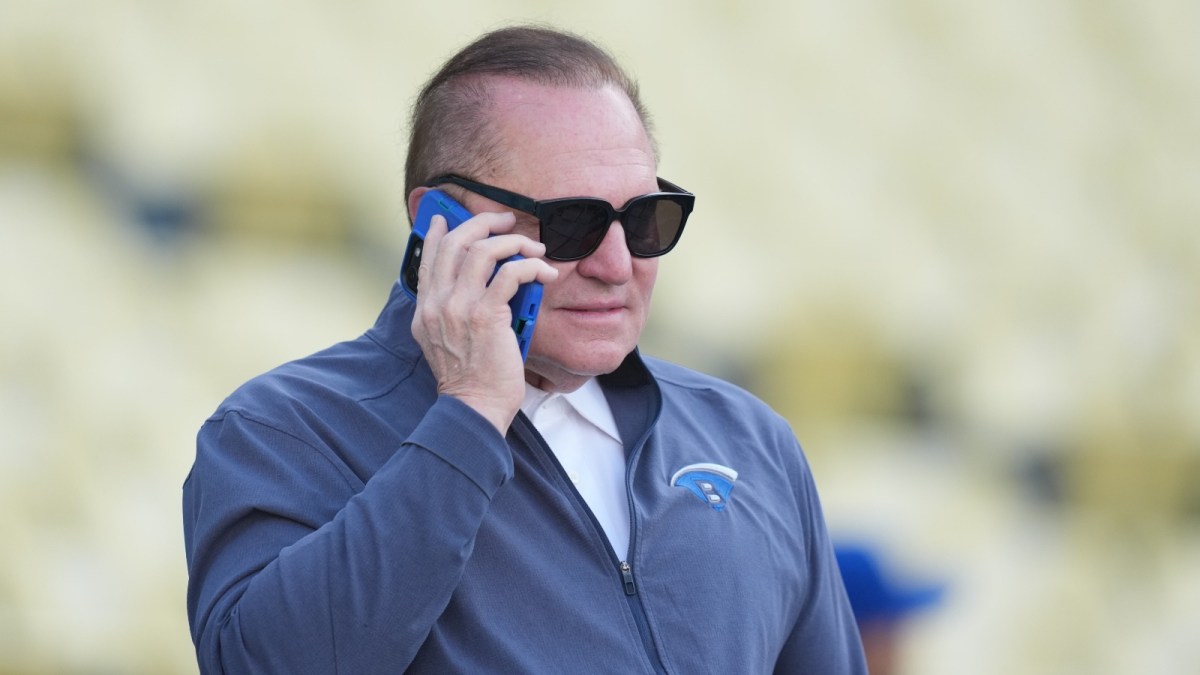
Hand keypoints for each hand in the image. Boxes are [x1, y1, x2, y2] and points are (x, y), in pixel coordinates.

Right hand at [411, 211, 558, 433]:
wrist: (474, 408)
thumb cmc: (470, 379)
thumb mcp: (445, 340)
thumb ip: (451, 312)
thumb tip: (475, 284)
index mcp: (426, 308)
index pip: (430, 255)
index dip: (442, 230)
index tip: (452, 216)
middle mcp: (438, 303)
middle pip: (456, 242)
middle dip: (484, 223)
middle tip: (506, 221)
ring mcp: (459, 308)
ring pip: (483, 250)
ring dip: (513, 242)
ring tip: (533, 248)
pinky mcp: (487, 316)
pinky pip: (511, 274)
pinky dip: (531, 266)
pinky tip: (544, 272)